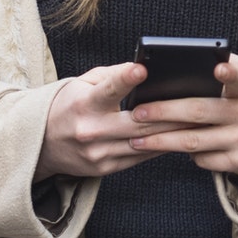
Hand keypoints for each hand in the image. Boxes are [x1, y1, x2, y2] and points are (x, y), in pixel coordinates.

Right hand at [35, 62, 195, 180]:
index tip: (142, 69)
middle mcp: (90, 130)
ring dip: (173, 133)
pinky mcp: (105, 168)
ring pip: (144, 142)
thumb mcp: (82, 83)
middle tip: (197, 102)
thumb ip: (111, 76)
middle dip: (169, 113)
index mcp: (83, 103)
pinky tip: (179, 138)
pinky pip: (141, 157)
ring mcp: (98, 153)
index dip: (125, 79)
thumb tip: (144, 69)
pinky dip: (160, 146)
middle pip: (138, 122)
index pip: (107, 89)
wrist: (40, 143)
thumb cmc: (68, 105)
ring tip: (198, 122)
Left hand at [126, 55, 237, 179]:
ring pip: (193, 141)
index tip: (218, 67)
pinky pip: (202, 159)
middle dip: (163, 113)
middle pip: (199, 112)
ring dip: (161, 140)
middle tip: (137, 113)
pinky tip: (167, 148)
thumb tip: (202, 55)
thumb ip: (233, 64)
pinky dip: (183, 153)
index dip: (230, 73)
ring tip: (136, 138)